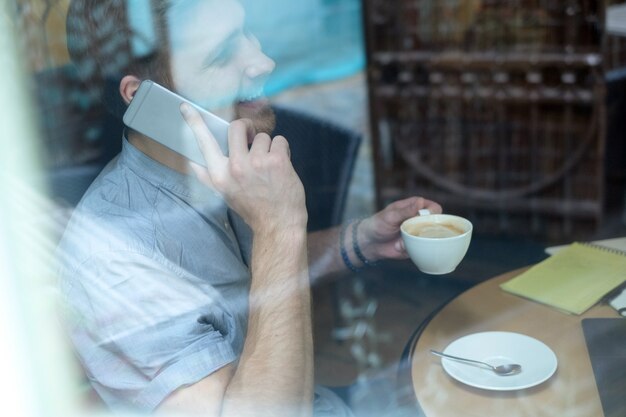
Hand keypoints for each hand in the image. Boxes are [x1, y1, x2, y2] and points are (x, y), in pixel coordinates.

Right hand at [181, 104, 306, 233]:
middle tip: (252, 137)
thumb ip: (209, 177)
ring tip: (270, 166)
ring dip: (269, 147)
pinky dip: (283, 150)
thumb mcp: (225, 194)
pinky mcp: (277, 161)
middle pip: (237, 127)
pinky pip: (280, 141)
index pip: (203, 143)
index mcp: (220, 174)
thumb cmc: (252, 208)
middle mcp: (236, 167)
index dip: (194, 122)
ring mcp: (257, 162)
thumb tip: (192, 163)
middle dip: (247, 127)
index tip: (185, 106)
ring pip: (263, 136)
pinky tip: (282, 166)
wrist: (278, 224)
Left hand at [356, 196, 441, 261]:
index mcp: (415, 207)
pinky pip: (420, 249)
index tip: (428, 218)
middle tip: (414, 232)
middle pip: (436, 224)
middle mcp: (419, 220)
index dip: (434, 213)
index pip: (434, 208)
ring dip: (417, 240)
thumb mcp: (391, 216)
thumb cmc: (379, 224)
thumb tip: (420, 202)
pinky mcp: (416, 246)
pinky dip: (410, 248)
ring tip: (401, 240)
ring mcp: (419, 234)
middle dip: (428, 230)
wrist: (370, 243)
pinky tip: (398, 246)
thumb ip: (406, 210)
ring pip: (430, 238)